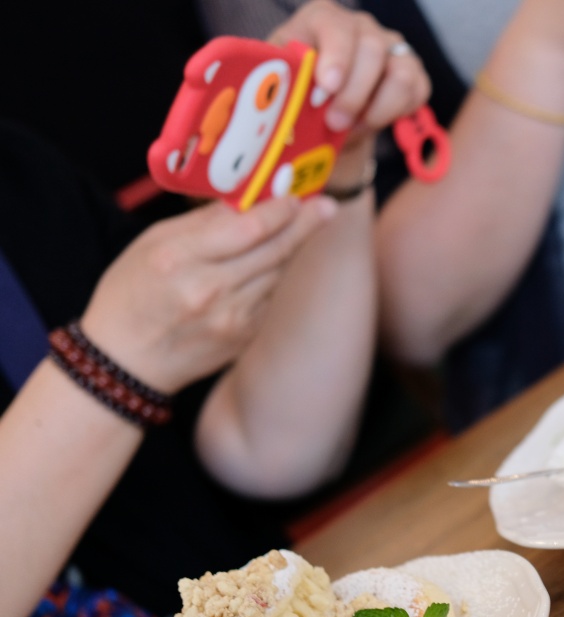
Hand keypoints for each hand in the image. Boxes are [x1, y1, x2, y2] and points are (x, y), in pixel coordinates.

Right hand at [80, 196, 336, 393]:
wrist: (125, 361)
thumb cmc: (132, 295)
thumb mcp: (152, 244)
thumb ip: (201, 222)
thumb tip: (244, 199)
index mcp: (179, 259)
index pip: (247, 228)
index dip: (278, 210)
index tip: (296, 196)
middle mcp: (209, 291)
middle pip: (273, 251)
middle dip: (305, 225)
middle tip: (326, 207)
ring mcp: (231, 319)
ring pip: (277, 274)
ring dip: (292, 250)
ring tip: (305, 227)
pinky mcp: (243, 338)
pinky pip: (270, 298)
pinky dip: (274, 279)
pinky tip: (270, 267)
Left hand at [269, 1, 430, 145]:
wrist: (325, 117)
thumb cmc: (300, 95)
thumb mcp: (283, 85)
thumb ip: (284, 81)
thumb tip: (280, 88)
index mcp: (323, 19)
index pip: (335, 25)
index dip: (335, 57)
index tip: (327, 88)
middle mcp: (361, 26)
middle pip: (372, 50)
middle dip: (353, 94)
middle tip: (334, 122)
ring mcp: (391, 48)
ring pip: (401, 74)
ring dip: (377, 108)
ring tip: (353, 126)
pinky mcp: (413, 73)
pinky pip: (416, 91)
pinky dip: (394, 113)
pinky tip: (370, 121)